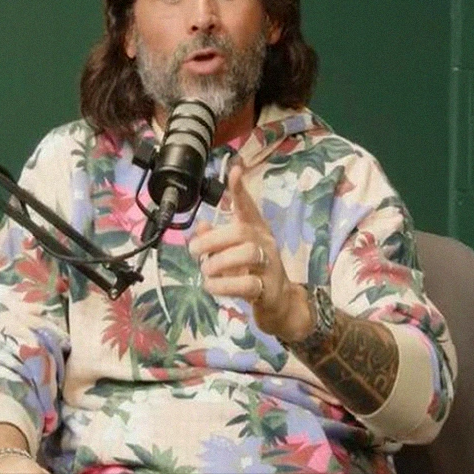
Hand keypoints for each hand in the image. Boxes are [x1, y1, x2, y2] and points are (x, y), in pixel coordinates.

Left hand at [188, 165, 309, 340]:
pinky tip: (211, 286)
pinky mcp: (268, 289)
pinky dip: (223, 285)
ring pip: (246, 254)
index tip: (234, 171)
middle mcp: (265, 243)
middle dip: (213, 240)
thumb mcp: (233, 252)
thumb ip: (216, 239)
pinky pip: (246, 283)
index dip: (241, 190)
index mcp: (256, 230)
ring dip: (218, 262)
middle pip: (242, 231)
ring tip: (206, 271)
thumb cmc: (254, 271)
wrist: (280, 303)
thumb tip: (200, 226)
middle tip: (194, 250)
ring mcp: (269, 266)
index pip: (248, 206)